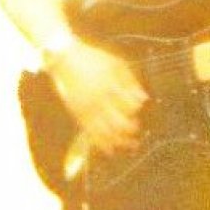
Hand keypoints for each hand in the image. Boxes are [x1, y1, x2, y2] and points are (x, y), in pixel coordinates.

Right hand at [43, 40, 146, 155]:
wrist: (65, 59)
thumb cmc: (94, 59)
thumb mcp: (115, 63)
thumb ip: (131, 80)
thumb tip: (144, 98)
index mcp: (110, 86)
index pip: (129, 105)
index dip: (135, 110)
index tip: (137, 111)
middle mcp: (99, 100)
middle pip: (119, 122)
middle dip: (130, 129)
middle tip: (135, 130)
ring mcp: (87, 108)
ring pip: (106, 132)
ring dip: (119, 141)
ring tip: (130, 145)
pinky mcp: (78, 114)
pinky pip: (91, 133)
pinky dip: (101, 144)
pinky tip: (110, 150)